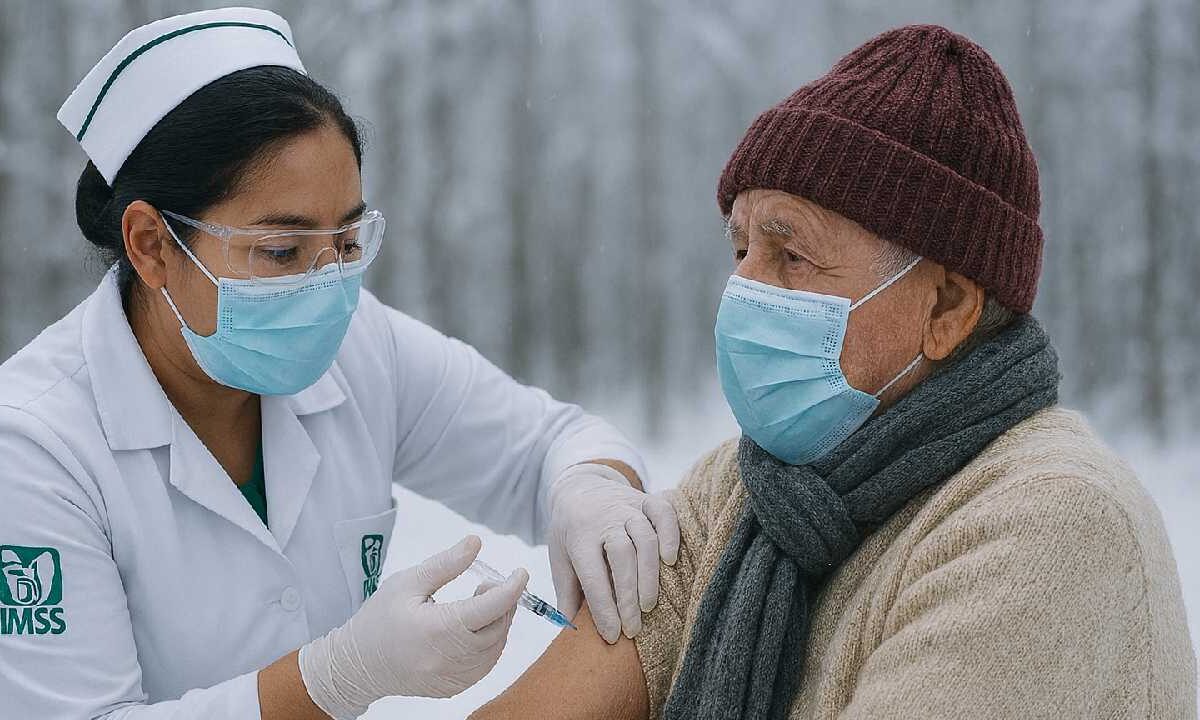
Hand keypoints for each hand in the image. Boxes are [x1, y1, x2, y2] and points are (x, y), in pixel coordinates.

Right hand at [298, 535, 527, 717]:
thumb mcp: (408, 582)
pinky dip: (489, 646)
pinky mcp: (452, 688)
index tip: (521, 572)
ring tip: (480, 606)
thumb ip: (446, 564)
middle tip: (489, 586)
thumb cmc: (379, 619)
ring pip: (495, 649)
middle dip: (503, 603)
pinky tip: (475, 630)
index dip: (512, 587)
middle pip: (498, 628)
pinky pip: (484, 666)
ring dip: (498, 624)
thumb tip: (476, 543)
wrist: (358, 664)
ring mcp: (452, 677)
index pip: (491, 606)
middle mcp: (449, 657)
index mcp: (439, 628)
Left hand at [547, 463, 679, 643]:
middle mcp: (604, 519)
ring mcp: (627, 507)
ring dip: (649, 574)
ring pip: (645, 537)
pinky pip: (663, 513)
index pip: (592, 575)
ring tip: (649, 605)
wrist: (580, 486)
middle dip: (629, 595)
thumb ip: (567, 594)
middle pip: (621, 555)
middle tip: (633, 628)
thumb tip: (572, 634)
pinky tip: (670, 560)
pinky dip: (670, 535)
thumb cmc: (571, 532)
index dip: (603, 607)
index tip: (613, 635)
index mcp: (578, 536)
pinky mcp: (646, 500)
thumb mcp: (560, 558)